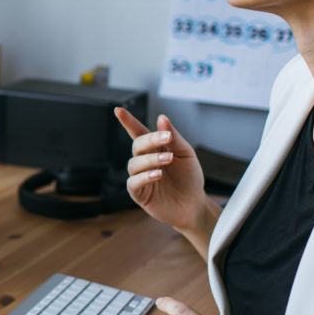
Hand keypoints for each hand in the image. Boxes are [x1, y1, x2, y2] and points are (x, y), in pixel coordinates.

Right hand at [113, 108, 206, 232]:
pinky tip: (156, 175)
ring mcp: (141, 177)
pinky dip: (143, 177)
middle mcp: (145, 161)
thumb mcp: (186, 153)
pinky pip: (133, 183)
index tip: (119, 110)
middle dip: (150, 140)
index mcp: (155, 148)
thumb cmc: (189, 177)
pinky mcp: (140, 194)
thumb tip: (161, 118)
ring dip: (150, 160)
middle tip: (166, 139)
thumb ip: (173, 137)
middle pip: (137, 145)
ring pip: (134, 164)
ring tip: (167, 160)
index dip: (128, 121)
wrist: (194, 204)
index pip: (138, 131)